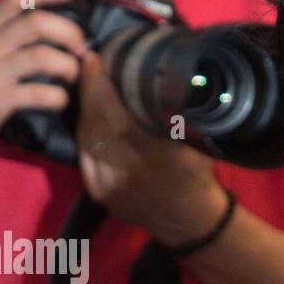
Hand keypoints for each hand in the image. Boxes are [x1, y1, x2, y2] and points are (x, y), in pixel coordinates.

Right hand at [0, 0, 86, 149]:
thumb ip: (16, 38)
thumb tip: (62, 28)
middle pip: (35, 23)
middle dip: (69, 32)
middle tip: (81, 49)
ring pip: (41, 57)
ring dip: (68, 66)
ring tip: (73, 76)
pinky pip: (39, 93)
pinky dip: (58, 96)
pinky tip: (61, 100)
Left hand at [76, 50, 229, 248]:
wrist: (190, 221)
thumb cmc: (197, 176)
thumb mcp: (198, 143)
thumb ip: (178, 114)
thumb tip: (168, 74)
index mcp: (160, 160)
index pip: (121, 120)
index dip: (103, 89)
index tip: (97, 61)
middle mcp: (131, 173)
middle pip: (98, 124)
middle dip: (90, 91)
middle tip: (90, 64)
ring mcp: (111, 185)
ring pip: (87, 137)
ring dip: (86, 108)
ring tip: (90, 85)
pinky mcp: (99, 192)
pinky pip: (85, 153)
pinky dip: (87, 131)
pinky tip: (91, 116)